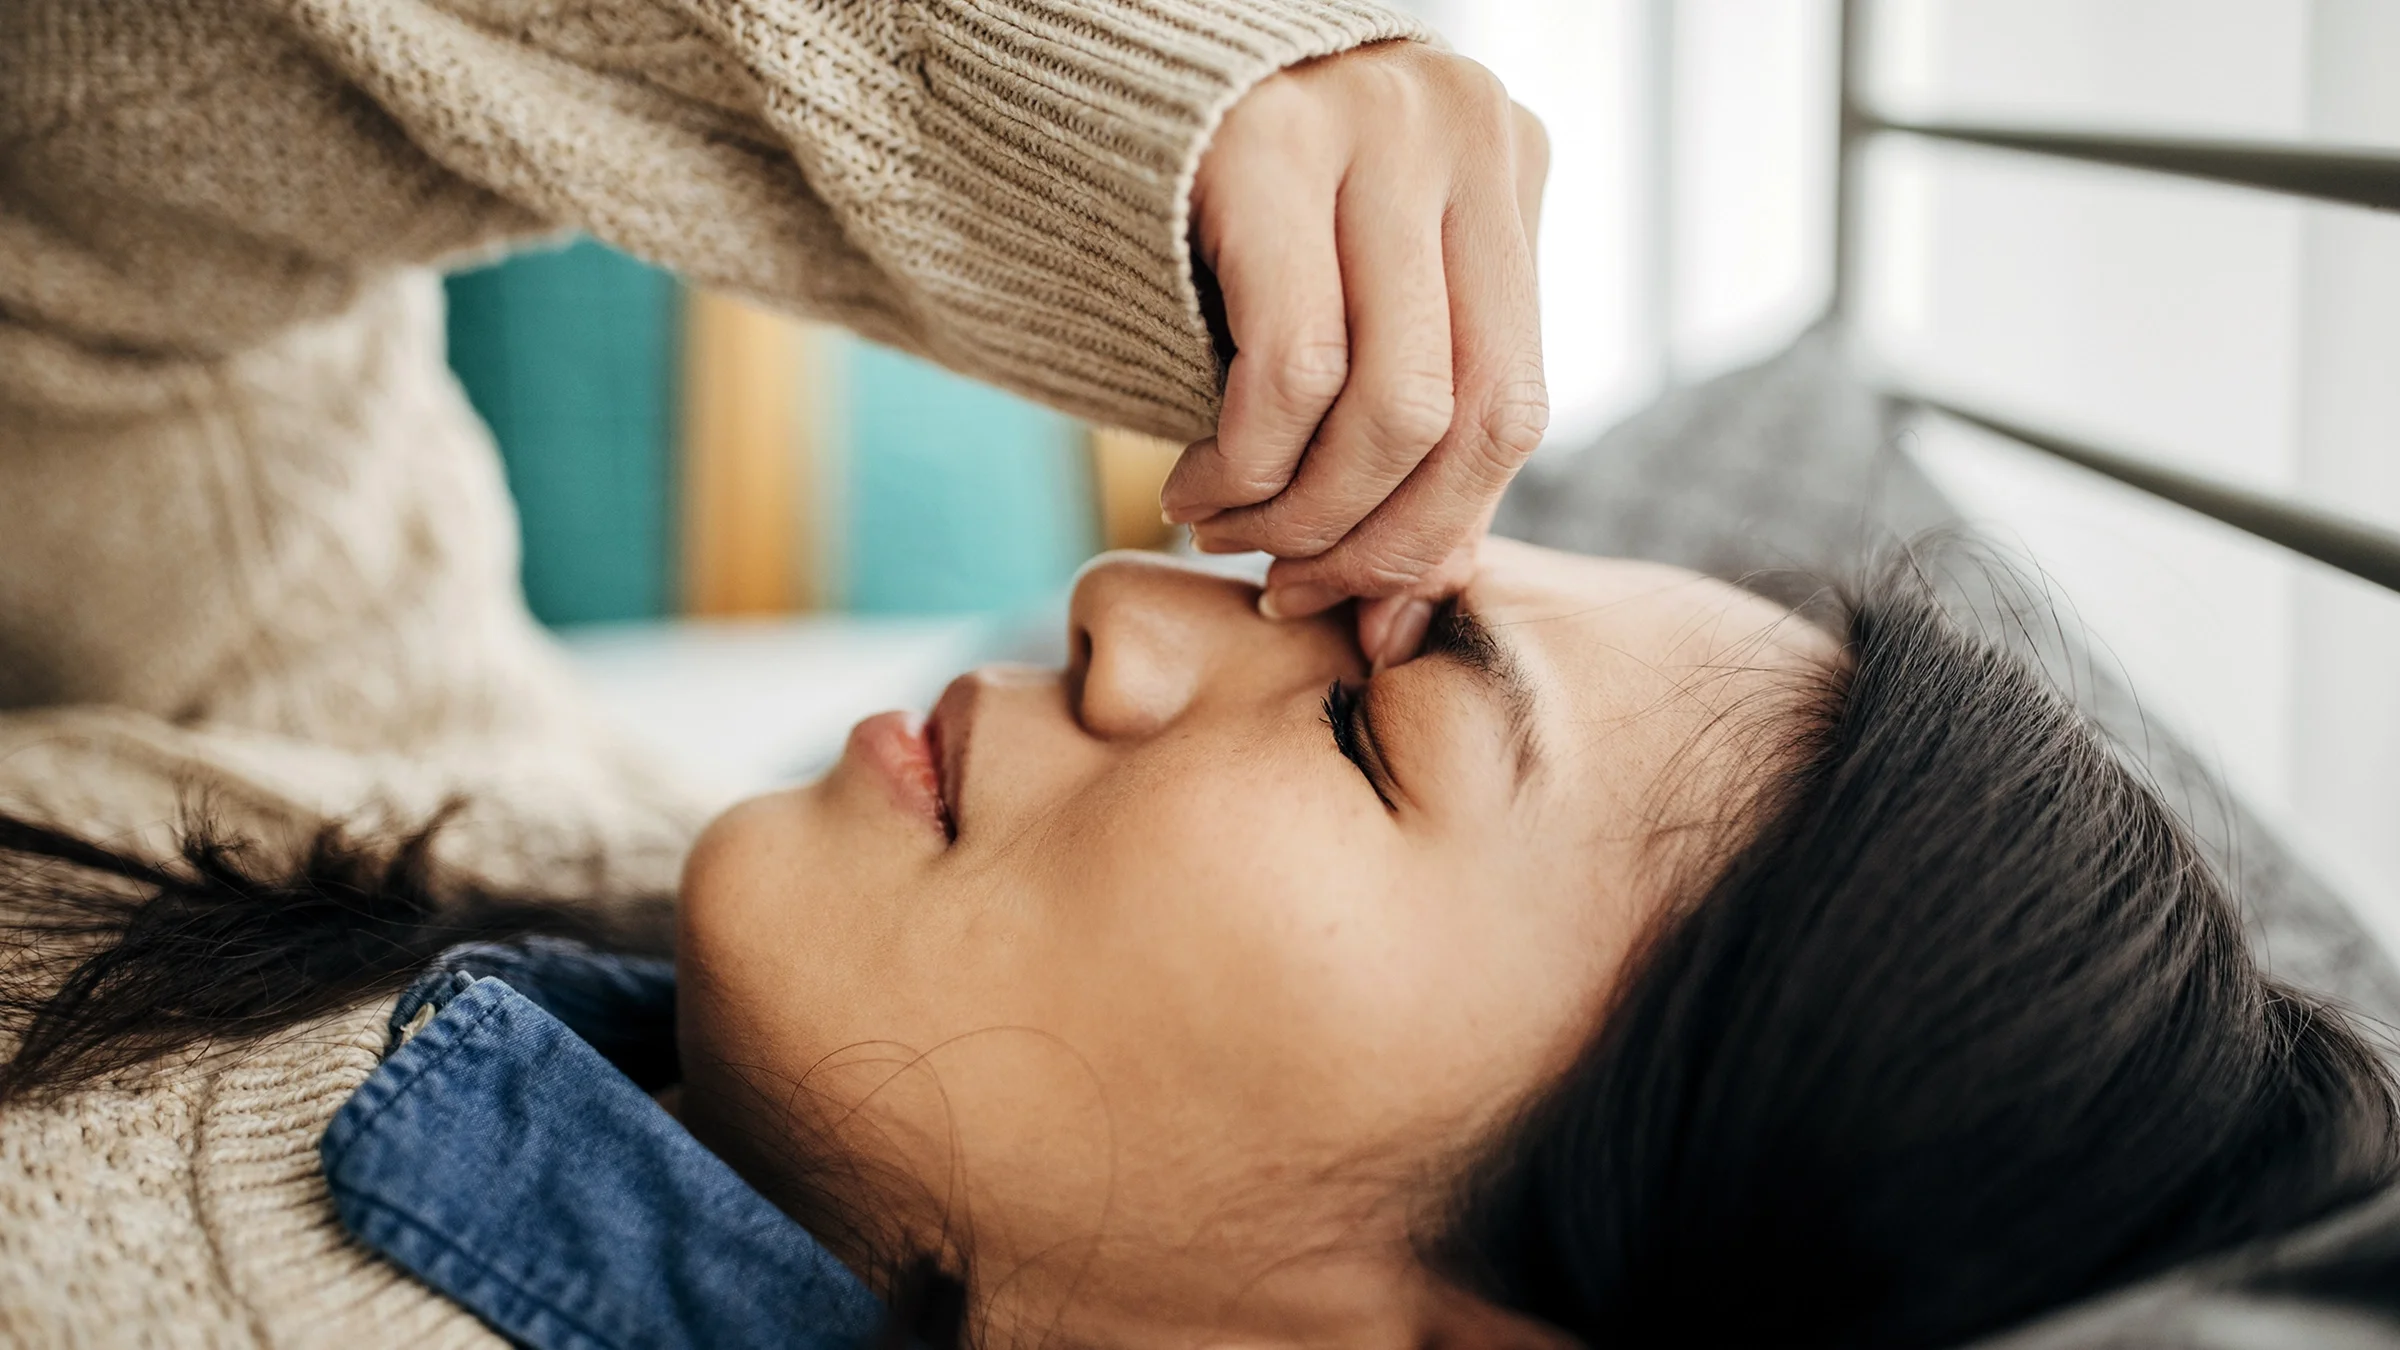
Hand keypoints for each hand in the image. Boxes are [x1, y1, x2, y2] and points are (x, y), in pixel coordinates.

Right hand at [1168, 41, 1549, 667]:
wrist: (1069, 67)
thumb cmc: (1209, 212)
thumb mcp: (1341, 300)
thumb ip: (1400, 428)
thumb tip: (1410, 613)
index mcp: (1503, 164)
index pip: (1514, 403)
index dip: (1436, 535)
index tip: (1361, 608)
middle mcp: (1461, 131)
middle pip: (1469, 414)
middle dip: (1374, 543)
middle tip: (1288, 585)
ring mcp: (1375, 126)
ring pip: (1390, 405)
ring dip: (1298, 513)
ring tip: (1223, 530)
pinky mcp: (1266, 144)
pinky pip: (1293, 369)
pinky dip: (1245, 466)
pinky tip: (1192, 485)